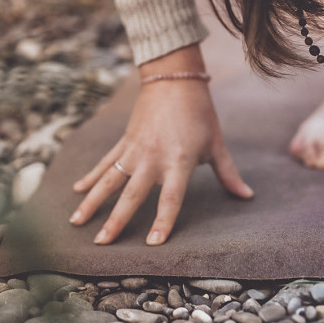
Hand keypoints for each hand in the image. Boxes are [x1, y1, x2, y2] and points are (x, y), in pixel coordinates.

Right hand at [69, 46, 252, 244]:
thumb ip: (228, 174)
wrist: (174, 79)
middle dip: (116, 220)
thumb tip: (247, 196)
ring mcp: (135, 149)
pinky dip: (91, 176)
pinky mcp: (125, 141)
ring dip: (92, 201)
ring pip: (110, 180)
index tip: (153, 243)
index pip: (171, 198)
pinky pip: (105, 162)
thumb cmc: (200, 114)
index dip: (163, 221)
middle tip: (101, 243)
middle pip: (132, 194)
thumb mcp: (216, 145)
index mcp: (180, 161)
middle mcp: (153, 158)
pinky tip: (77, 190)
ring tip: (76, 222)